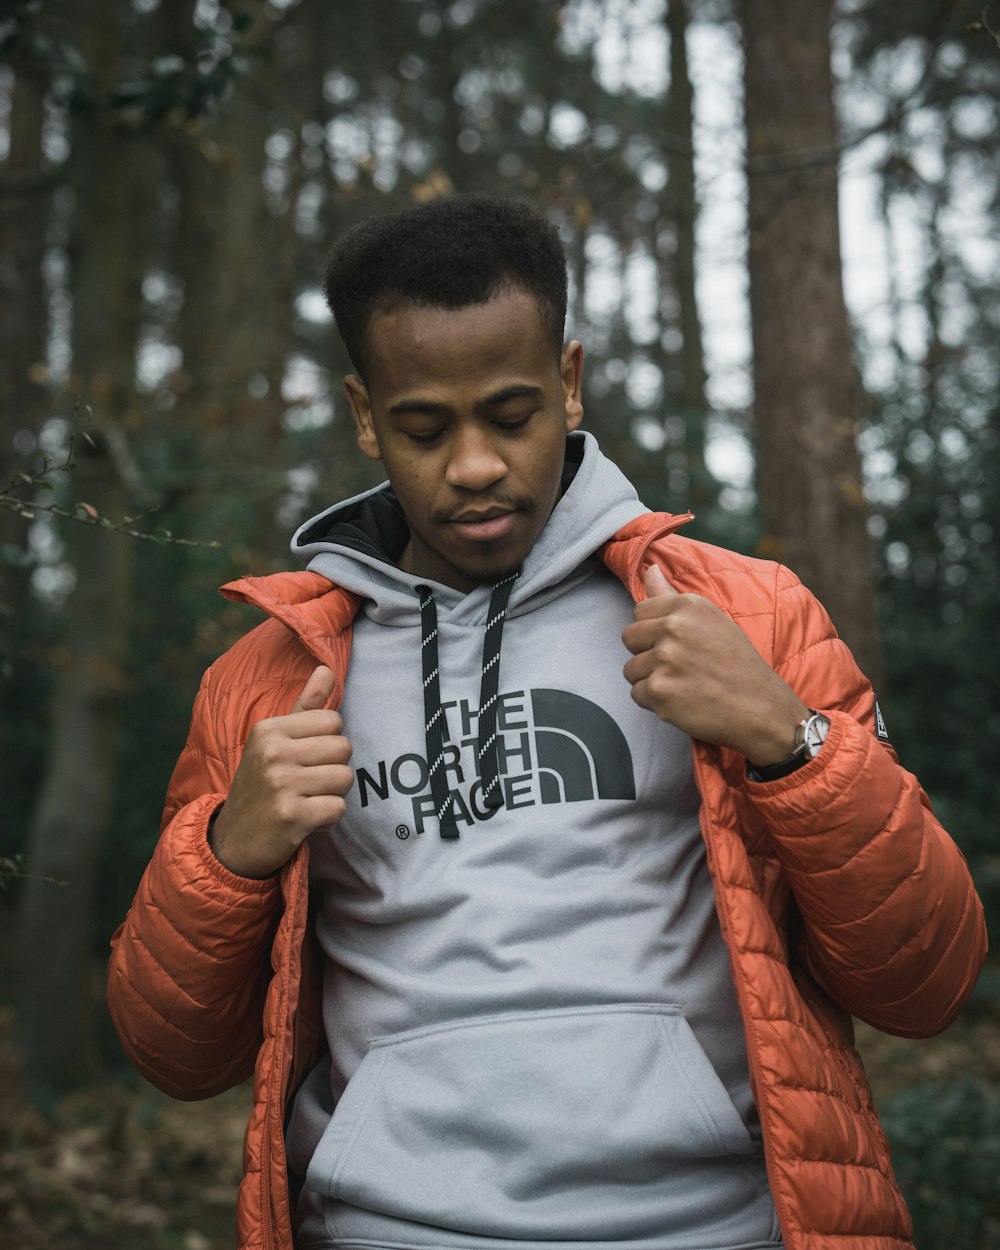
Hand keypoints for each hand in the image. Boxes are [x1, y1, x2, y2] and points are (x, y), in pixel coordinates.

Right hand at [209, 666, 353, 877]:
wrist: (233, 841)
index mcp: (269, 729)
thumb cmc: (261, 785)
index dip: (328, 743)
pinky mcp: (291, 816)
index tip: (305, 760)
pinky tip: (306, 820)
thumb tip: (327, 670)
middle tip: (308, 784)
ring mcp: (281, 784)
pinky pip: (338, 808)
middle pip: (344, 748)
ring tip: (307, 800)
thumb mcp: (274, 742)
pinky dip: (328, 818)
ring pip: (345, 778)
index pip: (334, 721)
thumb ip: (304, 706)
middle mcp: (272, 752)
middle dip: (334, 769)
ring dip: (332, 795)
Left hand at [622, 565, 808, 765]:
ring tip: (683, 684)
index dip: (654, 632)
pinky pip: (637, 694)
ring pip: (631, 669)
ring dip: (651, 680)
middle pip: (629, 638)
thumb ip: (671, 595)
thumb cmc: (737, 663)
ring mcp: (665, 659)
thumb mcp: (710, 620)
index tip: (676, 644)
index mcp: (687, 605)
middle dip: (646, 654)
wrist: (760, 707)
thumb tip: (648, 568)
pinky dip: (655, 702)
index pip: (639, 612)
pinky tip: (682, 701)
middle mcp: (674, 627)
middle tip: (678, 667)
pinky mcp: (659, 690)